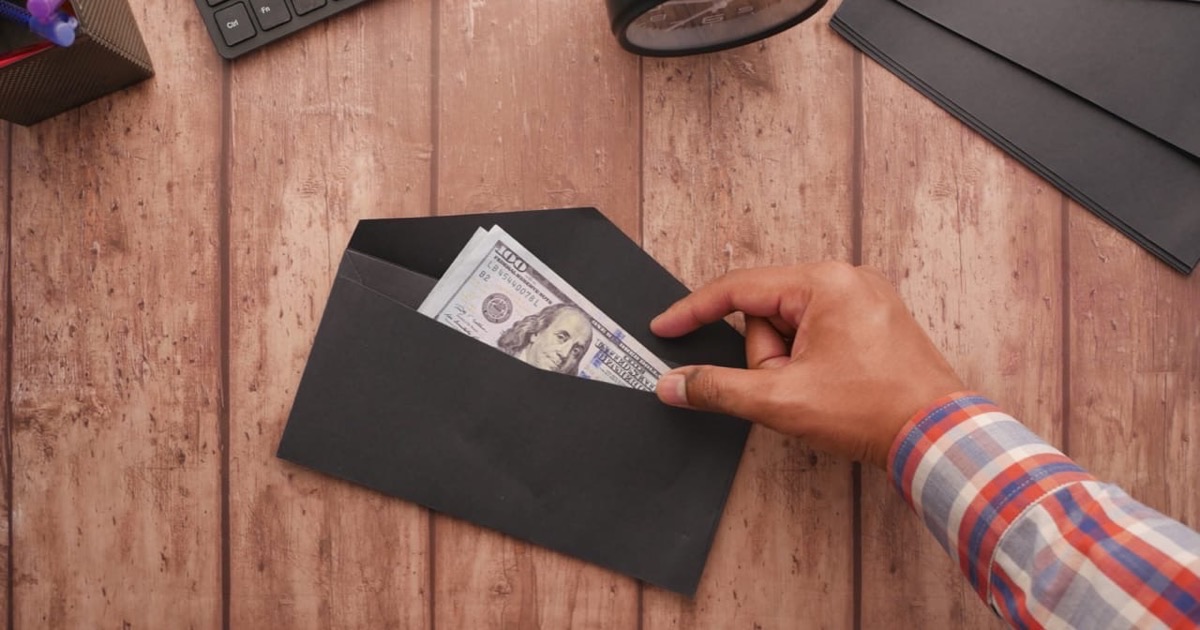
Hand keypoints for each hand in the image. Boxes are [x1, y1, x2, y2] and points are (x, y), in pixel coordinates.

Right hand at [652, 263, 965, 468]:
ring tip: (821, 393)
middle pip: (767, 313)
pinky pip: (818, 335)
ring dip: (790, 366)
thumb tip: (675, 383)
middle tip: (791, 388)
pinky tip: (832, 390)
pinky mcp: (875, 322)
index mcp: (824, 283)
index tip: (664, 327)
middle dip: (768, 359)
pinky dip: (810, 364)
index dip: (693, 311)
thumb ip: (719, 388)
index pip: (738, 288)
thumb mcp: (781, 400)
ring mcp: (864, 299)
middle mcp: (846, 279)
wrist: (939, 437)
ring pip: (792, 328)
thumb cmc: (872, 411)